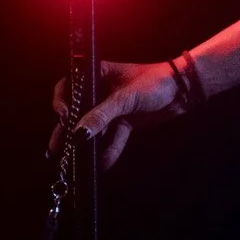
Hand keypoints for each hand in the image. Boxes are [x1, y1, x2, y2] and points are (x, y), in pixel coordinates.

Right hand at [48, 60, 186, 169]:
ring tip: (75, 162)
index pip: (69, 86)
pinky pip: (113, 138)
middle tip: (56, 149)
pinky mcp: (125, 122)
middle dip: (67, 131)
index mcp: (97, 75)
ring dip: (87, 145)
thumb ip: (102, 116)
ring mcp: (113, 108)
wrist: (184, 90)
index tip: (63, 115)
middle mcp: (101, 91)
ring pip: (95, 129)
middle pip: (78, 112)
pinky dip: (109, 150)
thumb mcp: (126, 98)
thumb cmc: (155, 82)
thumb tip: (79, 135)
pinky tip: (102, 165)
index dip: (62, 101)